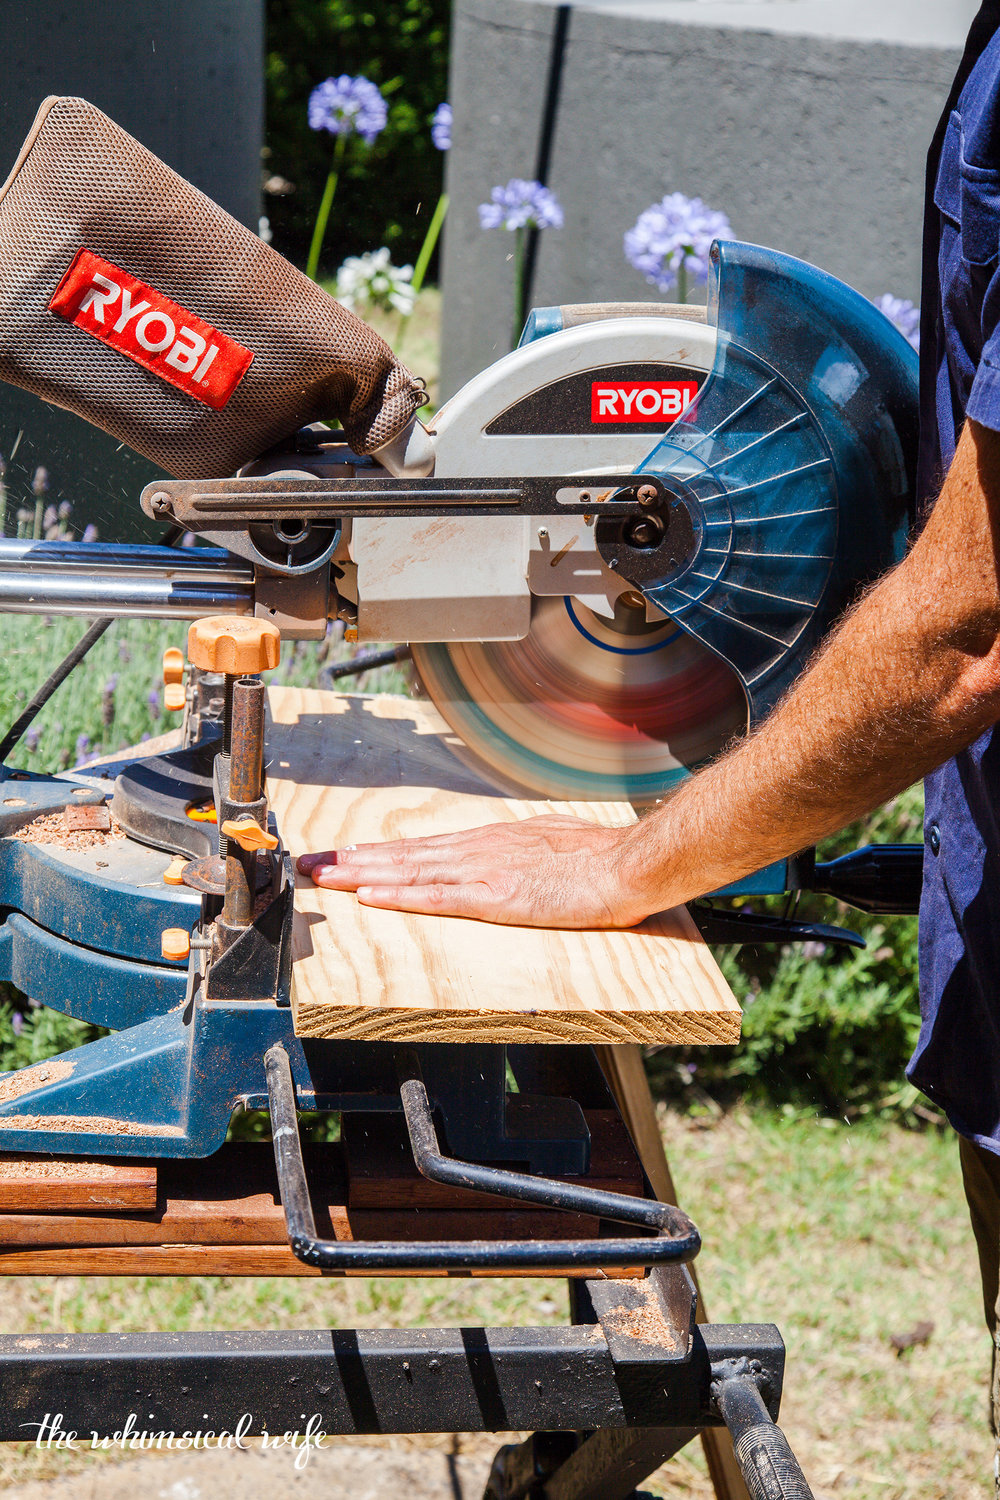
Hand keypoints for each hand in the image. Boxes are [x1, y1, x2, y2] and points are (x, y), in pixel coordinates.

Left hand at [296, 814, 654, 927]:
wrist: (626, 864)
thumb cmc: (597, 859)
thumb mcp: (546, 846)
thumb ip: (516, 854)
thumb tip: (501, 860)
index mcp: (488, 842)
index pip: (420, 848)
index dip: (377, 852)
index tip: (343, 855)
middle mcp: (476, 851)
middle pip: (402, 855)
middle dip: (351, 861)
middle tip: (309, 863)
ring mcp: (483, 872)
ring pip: (408, 871)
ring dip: (361, 874)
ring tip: (323, 876)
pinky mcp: (496, 897)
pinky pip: (437, 898)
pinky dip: (400, 895)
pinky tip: (372, 896)